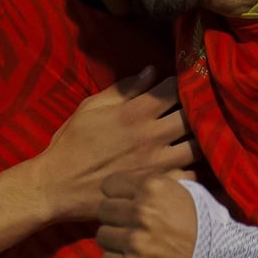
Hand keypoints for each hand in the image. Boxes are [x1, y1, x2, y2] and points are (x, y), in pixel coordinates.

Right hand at [35, 66, 196, 222]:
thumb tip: (152, 71)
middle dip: (196, 109)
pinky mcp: (158, 186)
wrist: (59, 186)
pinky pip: (191, 176)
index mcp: (134, 113)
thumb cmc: (71, 144)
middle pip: (193, 115)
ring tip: (192, 136)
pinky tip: (185, 165)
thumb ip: (123, 90)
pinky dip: (192, 168)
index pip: (173, 89)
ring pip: (198, 145)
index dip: (180, 83)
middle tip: (192, 110)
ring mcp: (158, 163)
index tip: (180, 84)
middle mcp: (151, 136)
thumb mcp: (90, 108)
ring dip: (199, 138)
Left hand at [96, 170, 195, 257]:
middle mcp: (140, 212)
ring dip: (116, 240)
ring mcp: (135, 241)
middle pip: (103, 210)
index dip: (118, 195)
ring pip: (103, 235)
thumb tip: (139, 175)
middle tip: (130, 226)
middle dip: (115, 217)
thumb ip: (162, 178)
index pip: (109, 185)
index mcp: (152, 188)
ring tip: (133, 244)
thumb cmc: (205, 222)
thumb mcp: (189, 189)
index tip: (126, 203)